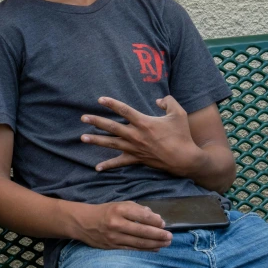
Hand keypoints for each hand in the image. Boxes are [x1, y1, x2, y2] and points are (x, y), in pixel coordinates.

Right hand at [72, 201, 171, 250]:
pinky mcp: (113, 246)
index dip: (155, 220)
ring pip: (140, 242)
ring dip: (156, 243)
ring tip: (166, 243)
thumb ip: (136, 208)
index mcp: (119, 209)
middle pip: (143, 231)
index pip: (142, 216)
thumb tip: (154, 217)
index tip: (163, 223)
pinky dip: (146, 249)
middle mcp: (117, 223)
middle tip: (170, 236)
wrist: (83, 222)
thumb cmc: (104, 211)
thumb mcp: (118, 204)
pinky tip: (155, 248)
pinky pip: (133, 249)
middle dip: (159, 234)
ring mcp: (115, 236)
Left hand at [81, 95, 197, 174]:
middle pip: (112, 127)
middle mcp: (136, 135)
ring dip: (96, 141)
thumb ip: (168, 102)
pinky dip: (108, 165)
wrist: (185, 159)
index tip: (100, 99)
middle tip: (82, 117)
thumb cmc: (182, 135)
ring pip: (111, 143)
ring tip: (82, 138)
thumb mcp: (179, 113)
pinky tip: (97, 168)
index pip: (124, 110)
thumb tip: (158, 99)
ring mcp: (134, 148)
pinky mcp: (136, 159)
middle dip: (96, 121)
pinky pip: (120, 162)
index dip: (112, 104)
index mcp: (144, 122)